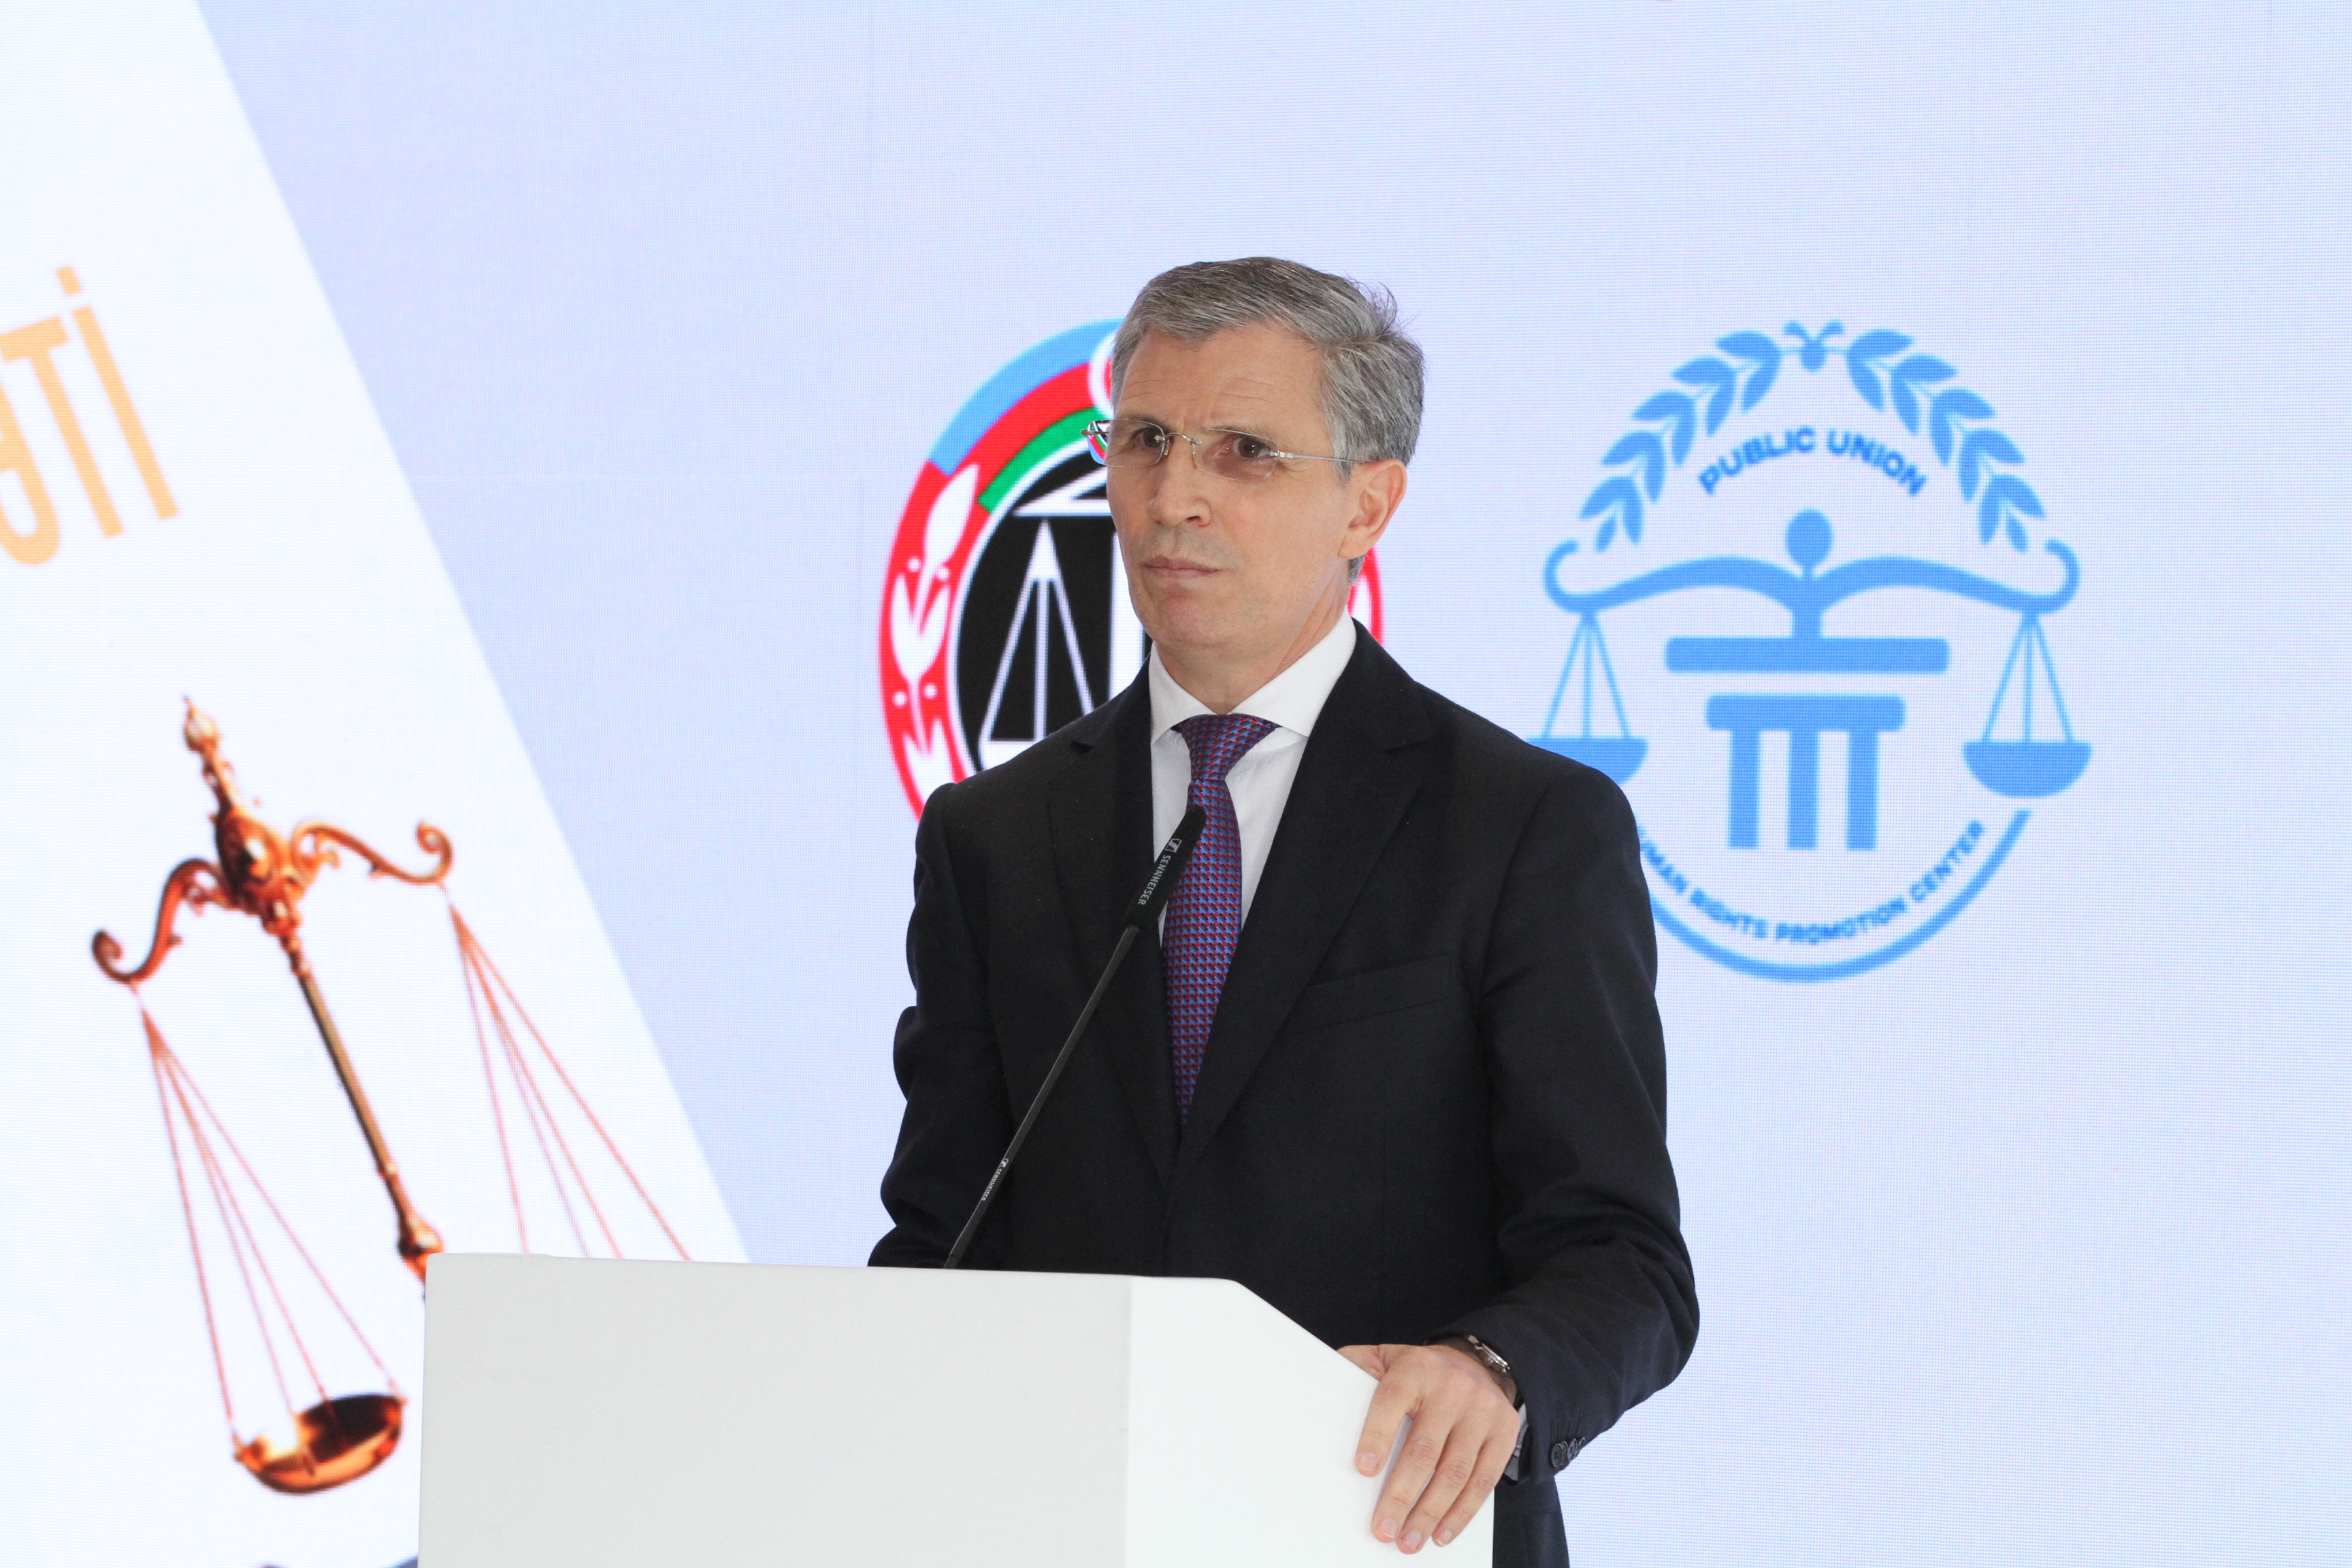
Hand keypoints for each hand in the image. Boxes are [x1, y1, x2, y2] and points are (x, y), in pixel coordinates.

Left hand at [1340, 1341, 1519, 1552]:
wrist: (1475, 1361)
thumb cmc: (1418, 1370)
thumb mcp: (1383, 1357)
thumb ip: (1355, 1370)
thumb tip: (1321, 1396)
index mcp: (1414, 1367)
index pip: (1392, 1401)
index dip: (1377, 1436)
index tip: (1363, 1471)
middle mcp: (1451, 1387)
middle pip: (1425, 1448)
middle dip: (1402, 1495)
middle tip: (1384, 1529)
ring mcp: (1482, 1410)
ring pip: (1456, 1471)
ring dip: (1431, 1513)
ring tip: (1409, 1540)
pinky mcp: (1504, 1431)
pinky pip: (1485, 1479)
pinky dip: (1463, 1512)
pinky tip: (1443, 1532)